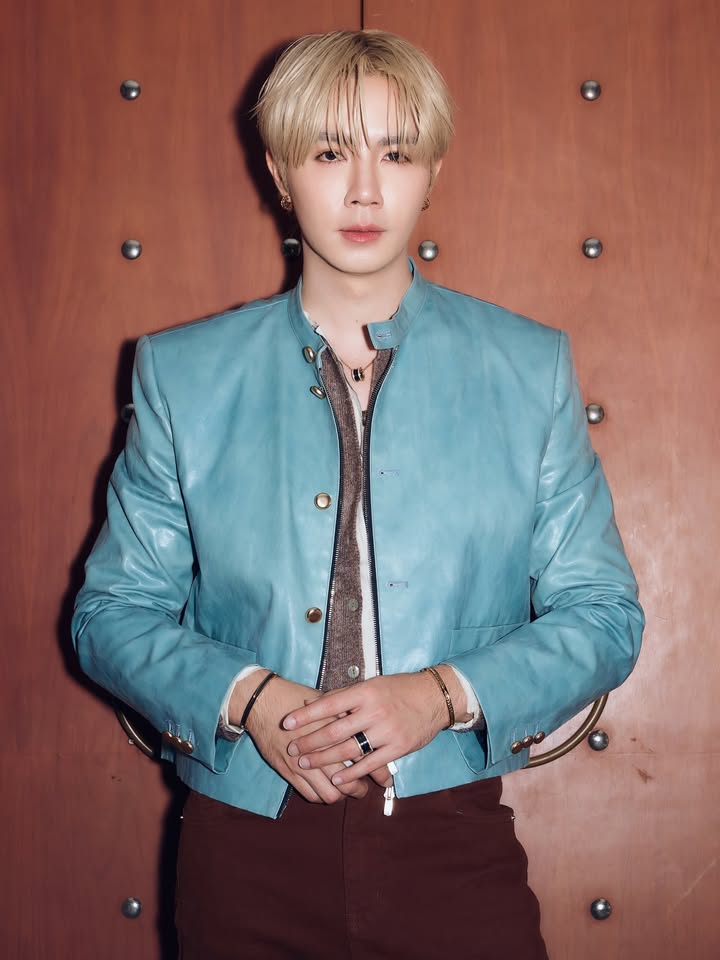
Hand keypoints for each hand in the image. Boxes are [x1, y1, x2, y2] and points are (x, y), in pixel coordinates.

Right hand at [237, 674, 368, 802]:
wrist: (263, 702)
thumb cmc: (296, 698)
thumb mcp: (327, 701)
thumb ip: (348, 716)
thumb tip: (370, 727)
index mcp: (334, 729)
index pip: (363, 757)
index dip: (379, 770)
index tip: (386, 776)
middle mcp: (321, 750)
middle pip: (349, 781)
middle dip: (361, 789)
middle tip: (366, 787)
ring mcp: (303, 764)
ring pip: (331, 793)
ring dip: (342, 795)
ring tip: (347, 791)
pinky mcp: (289, 771)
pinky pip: (310, 795)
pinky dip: (322, 796)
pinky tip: (327, 788)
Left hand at [282, 671, 455, 786]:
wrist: (434, 698)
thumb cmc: (398, 689)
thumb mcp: (371, 685)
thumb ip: (342, 695)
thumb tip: (310, 701)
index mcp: (365, 692)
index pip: (329, 704)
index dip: (306, 715)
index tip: (287, 723)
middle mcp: (374, 711)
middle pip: (335, 730)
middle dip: (310, 742)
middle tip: (292, 750)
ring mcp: (386, 731)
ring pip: (349, 749)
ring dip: (324, 759)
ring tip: (306, 764)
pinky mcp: (398, 748)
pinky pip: (370, 763)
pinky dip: (352, 773)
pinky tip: (337, 779)